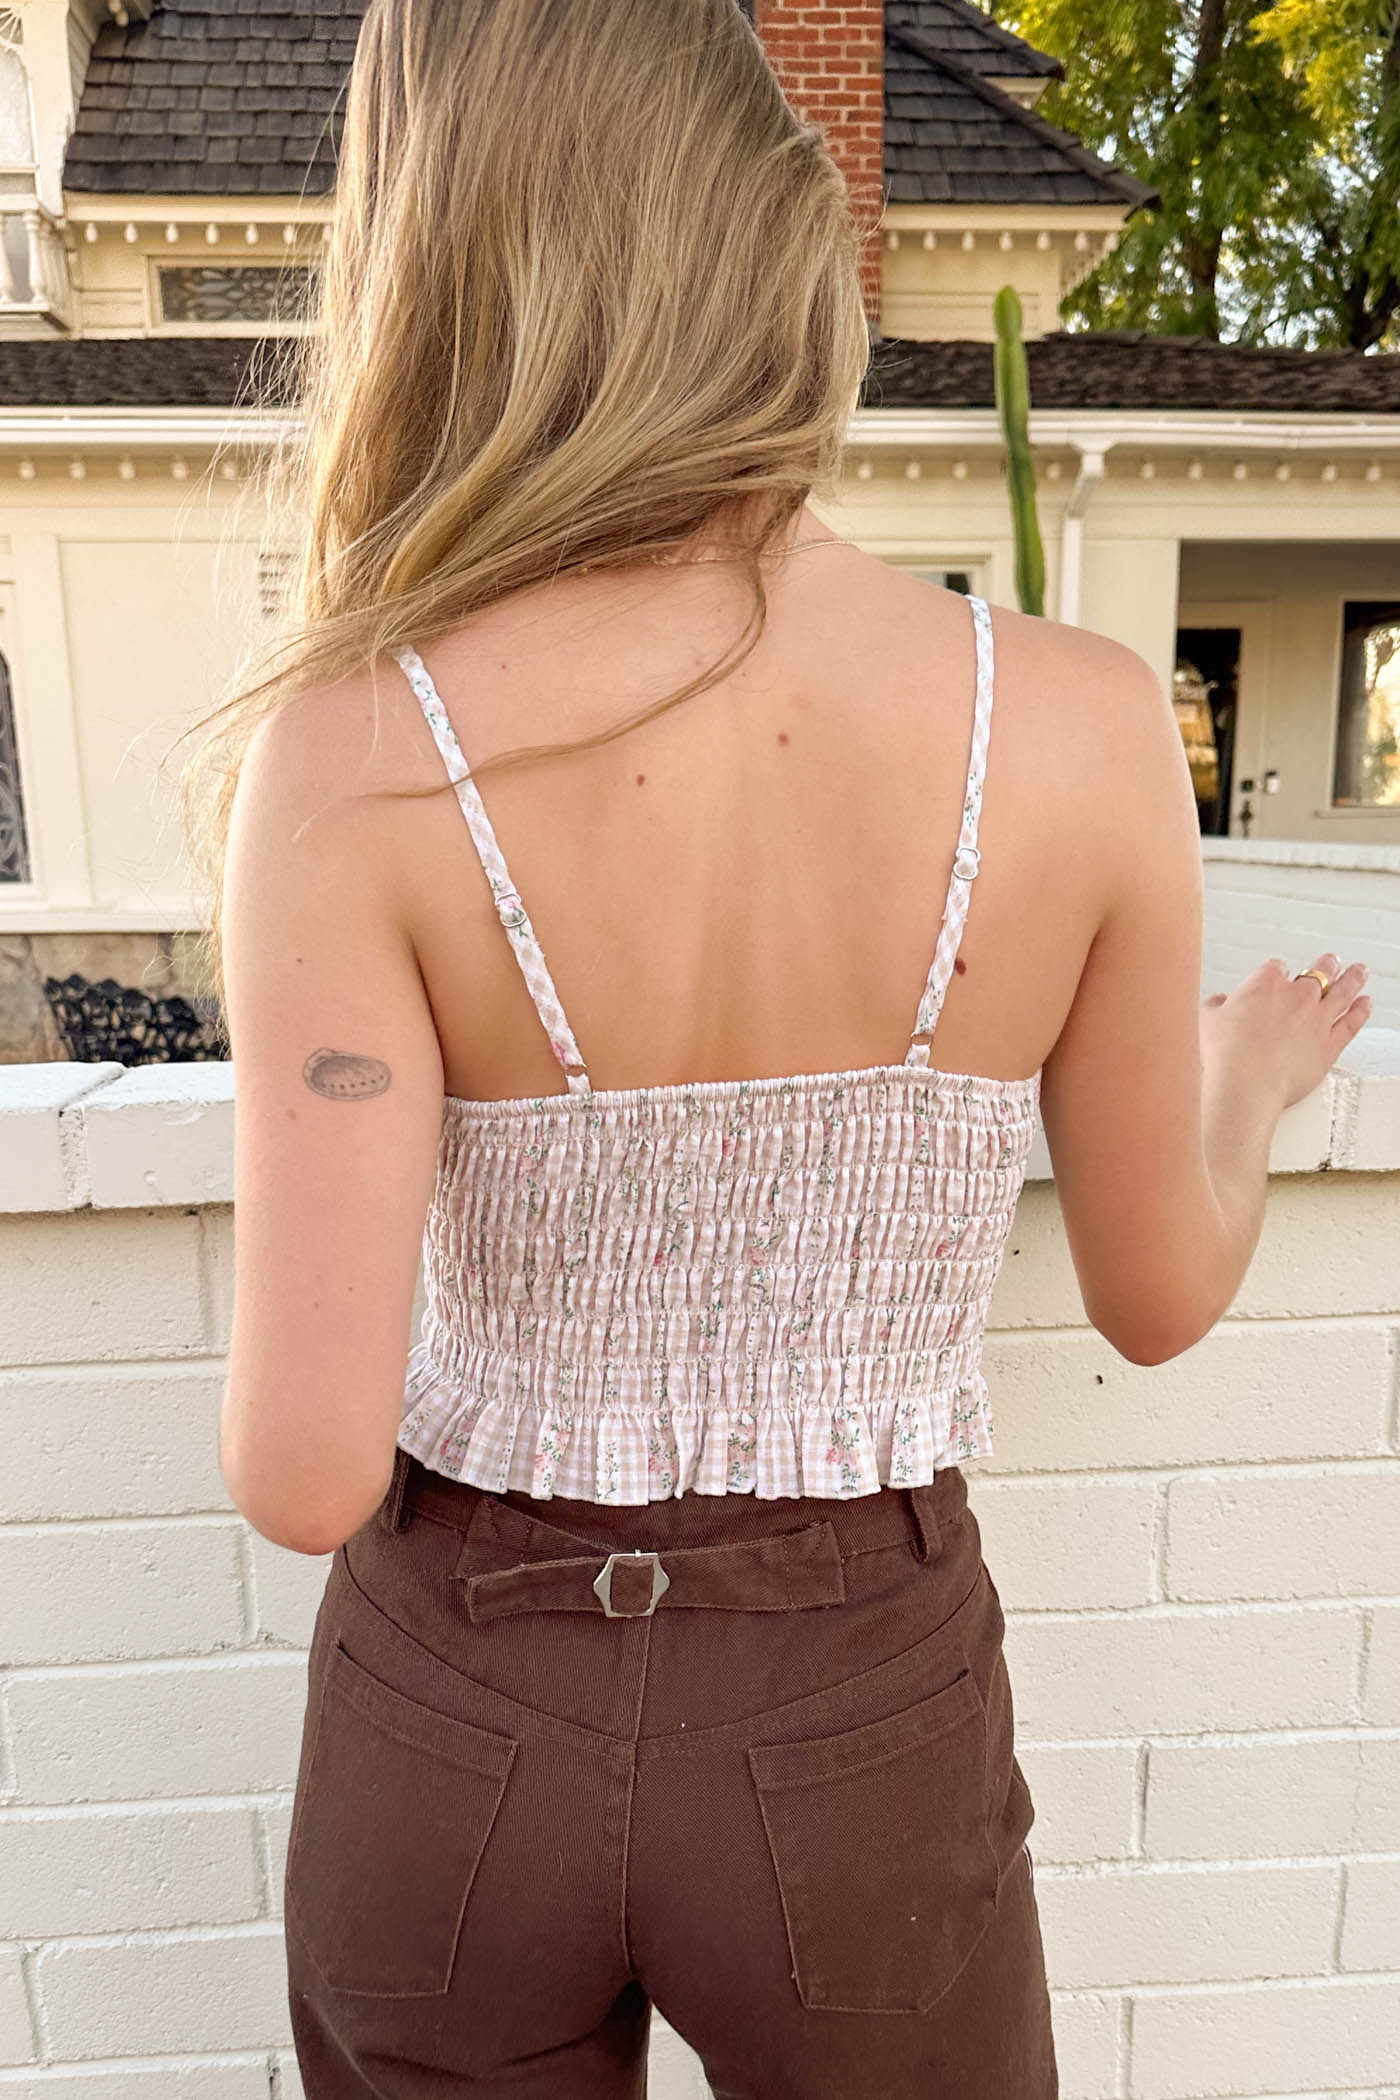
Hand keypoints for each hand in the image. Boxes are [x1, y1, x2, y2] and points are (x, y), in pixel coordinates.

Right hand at [1200, 953, 1371, 1113]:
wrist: (1246, 1083)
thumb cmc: (1224, 1054)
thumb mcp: (1207, 1021)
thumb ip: (1215, 1007)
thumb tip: (1218, 1001)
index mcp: (1265, 985)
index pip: (1276, 968)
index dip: (1277, 973)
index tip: (1277, 977)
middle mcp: (1297, 996)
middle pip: (1318, 972)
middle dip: (1325, 965)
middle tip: (1330, 961)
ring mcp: (1317, 1019)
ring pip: (1342, 992)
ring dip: (1353, 979)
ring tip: (1359, 971)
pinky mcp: (1329, 1044)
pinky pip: (1351, 1023)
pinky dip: (1361, 1012)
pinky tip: (1365, 1003)